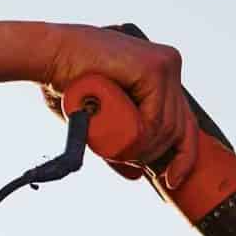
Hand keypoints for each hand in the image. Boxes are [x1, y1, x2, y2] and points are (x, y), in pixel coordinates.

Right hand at [41, 25, 197, 187]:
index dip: (184, 156)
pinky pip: (157, 118)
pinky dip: (143, 137)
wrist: (49, 55)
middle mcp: (169, 65)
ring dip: (145, 149)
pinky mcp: (154, 68)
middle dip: (158, 155)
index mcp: (162, 74)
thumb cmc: (68, 83)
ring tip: (118, 150)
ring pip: (169, 126)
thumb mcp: (101, 120)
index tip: (171, 180)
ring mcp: (165, 64)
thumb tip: (136, 175)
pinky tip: (126, 140)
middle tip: (132, 162)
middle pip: (181, 125)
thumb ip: (120, 143)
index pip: (186, 121)